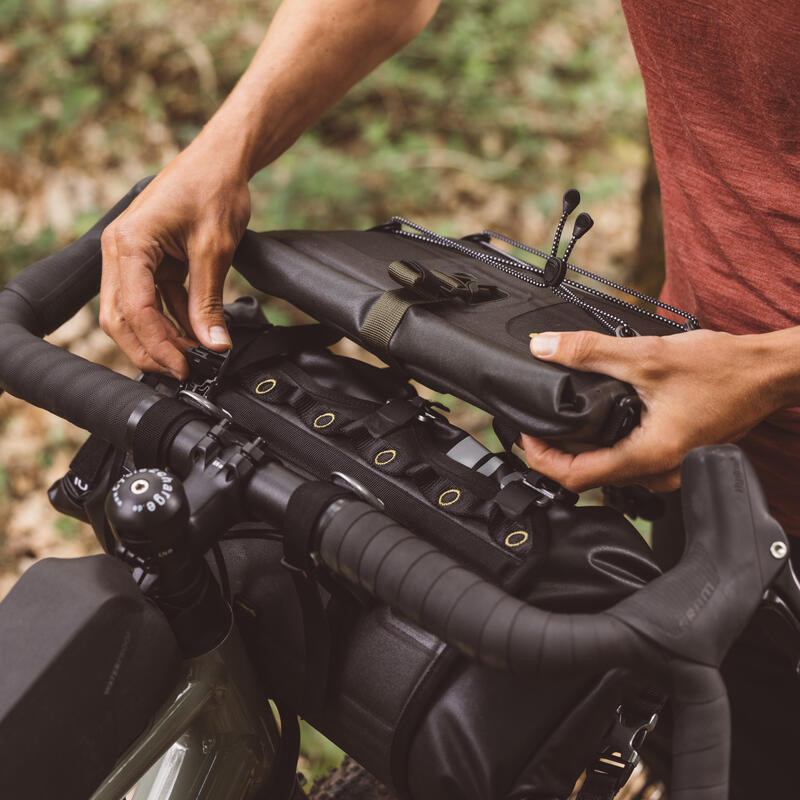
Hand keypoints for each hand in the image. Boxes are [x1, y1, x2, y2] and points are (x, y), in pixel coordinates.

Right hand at [100, 145, 250, 378]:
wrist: (222, 159)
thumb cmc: (214, 188)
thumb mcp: (214, 251)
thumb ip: (209, 301)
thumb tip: (213, 344)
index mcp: (129, 244)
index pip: (136, 311)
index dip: (160, 345)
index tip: (184, 367)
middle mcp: (120, 250)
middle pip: (121, 318)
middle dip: (149, 349)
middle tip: (181, 370)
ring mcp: (131, 255)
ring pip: (134, 312)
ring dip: (161, 336)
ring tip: (192, 355)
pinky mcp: (148, 258)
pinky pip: (153, 298)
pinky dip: (171, 317)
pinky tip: (193, 333)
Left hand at [522, 328, 791, 492]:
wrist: (767, 373)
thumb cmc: (723, 370)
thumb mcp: (648, 354)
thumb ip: (590, 352)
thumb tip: (544, 348)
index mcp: (651, 457)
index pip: (577, 478)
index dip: (542, 459)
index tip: (526, 436)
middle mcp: (660, 473)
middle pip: (590, 478)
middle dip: (555, 454)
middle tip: (535, 426)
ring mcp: (669, 470)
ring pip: (609, 472)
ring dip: (580, 450)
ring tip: (558, 423)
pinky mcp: (675, 459)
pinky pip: (629, 462)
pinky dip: (605, 446)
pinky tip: (596, 423)